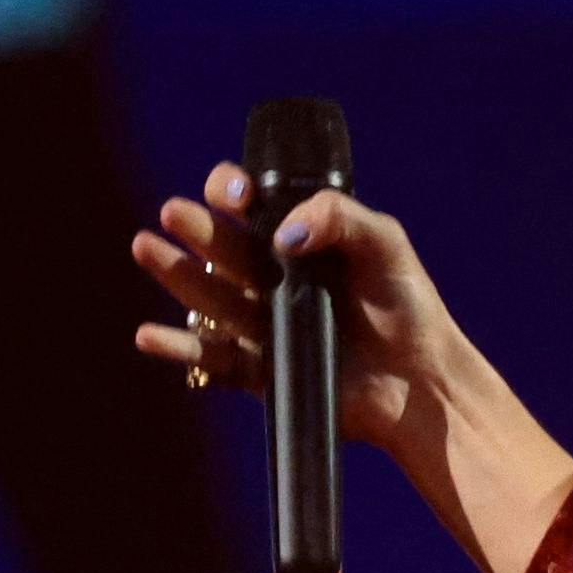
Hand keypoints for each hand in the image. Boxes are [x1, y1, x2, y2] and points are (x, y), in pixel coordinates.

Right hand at [128, 163, 463, 462]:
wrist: (425, 380)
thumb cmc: (408, 307)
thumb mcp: (384, 243)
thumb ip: (338, 217)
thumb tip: (283, 232)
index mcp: (296, 241)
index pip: (250, 206)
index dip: (234, 192)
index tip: (241, 196)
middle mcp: (270, 278)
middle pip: (222, 247)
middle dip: (197, 228)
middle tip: (174, 212)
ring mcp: (261, 324)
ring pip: (209, 296)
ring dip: (176, 273)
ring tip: (146, 247)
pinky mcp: (260, 370)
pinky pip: (211, 358)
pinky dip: (178, 348)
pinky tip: (148, 335)